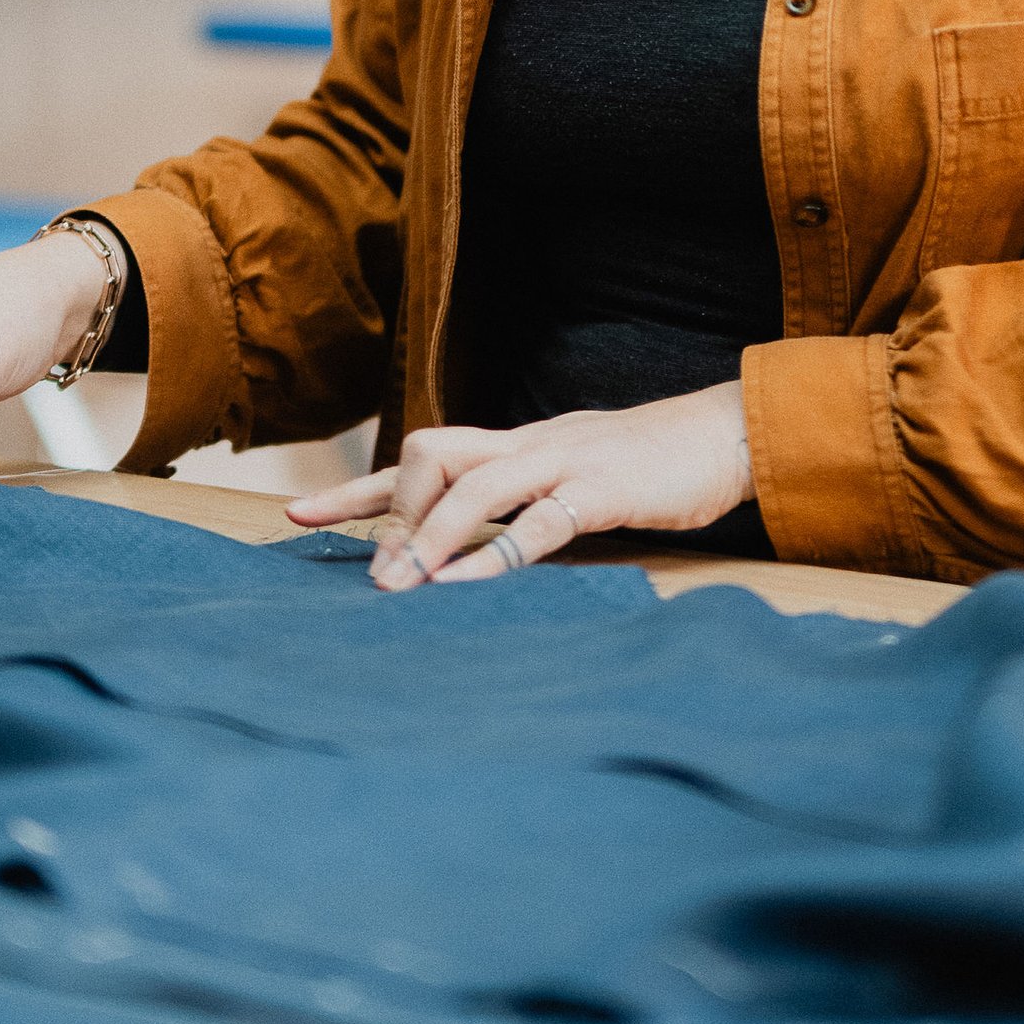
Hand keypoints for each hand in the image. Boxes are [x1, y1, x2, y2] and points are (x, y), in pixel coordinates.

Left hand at [286, 382, 753, 588]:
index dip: (359, 490)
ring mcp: (565, 463)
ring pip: (476, 486)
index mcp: (517, 445)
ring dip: (430, 538)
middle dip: (392, 509)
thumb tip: (466, 547)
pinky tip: (468, 584)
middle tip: (376, 575)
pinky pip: (542, 521)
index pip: (421, 459)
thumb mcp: (571, 475)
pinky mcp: (605, 492)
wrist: (725, 436)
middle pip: (433, 452)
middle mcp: (528, 446)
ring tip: (400, 587)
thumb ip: (523, 501)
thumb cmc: (645, 465)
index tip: (298, 517)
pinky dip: (498, 553)